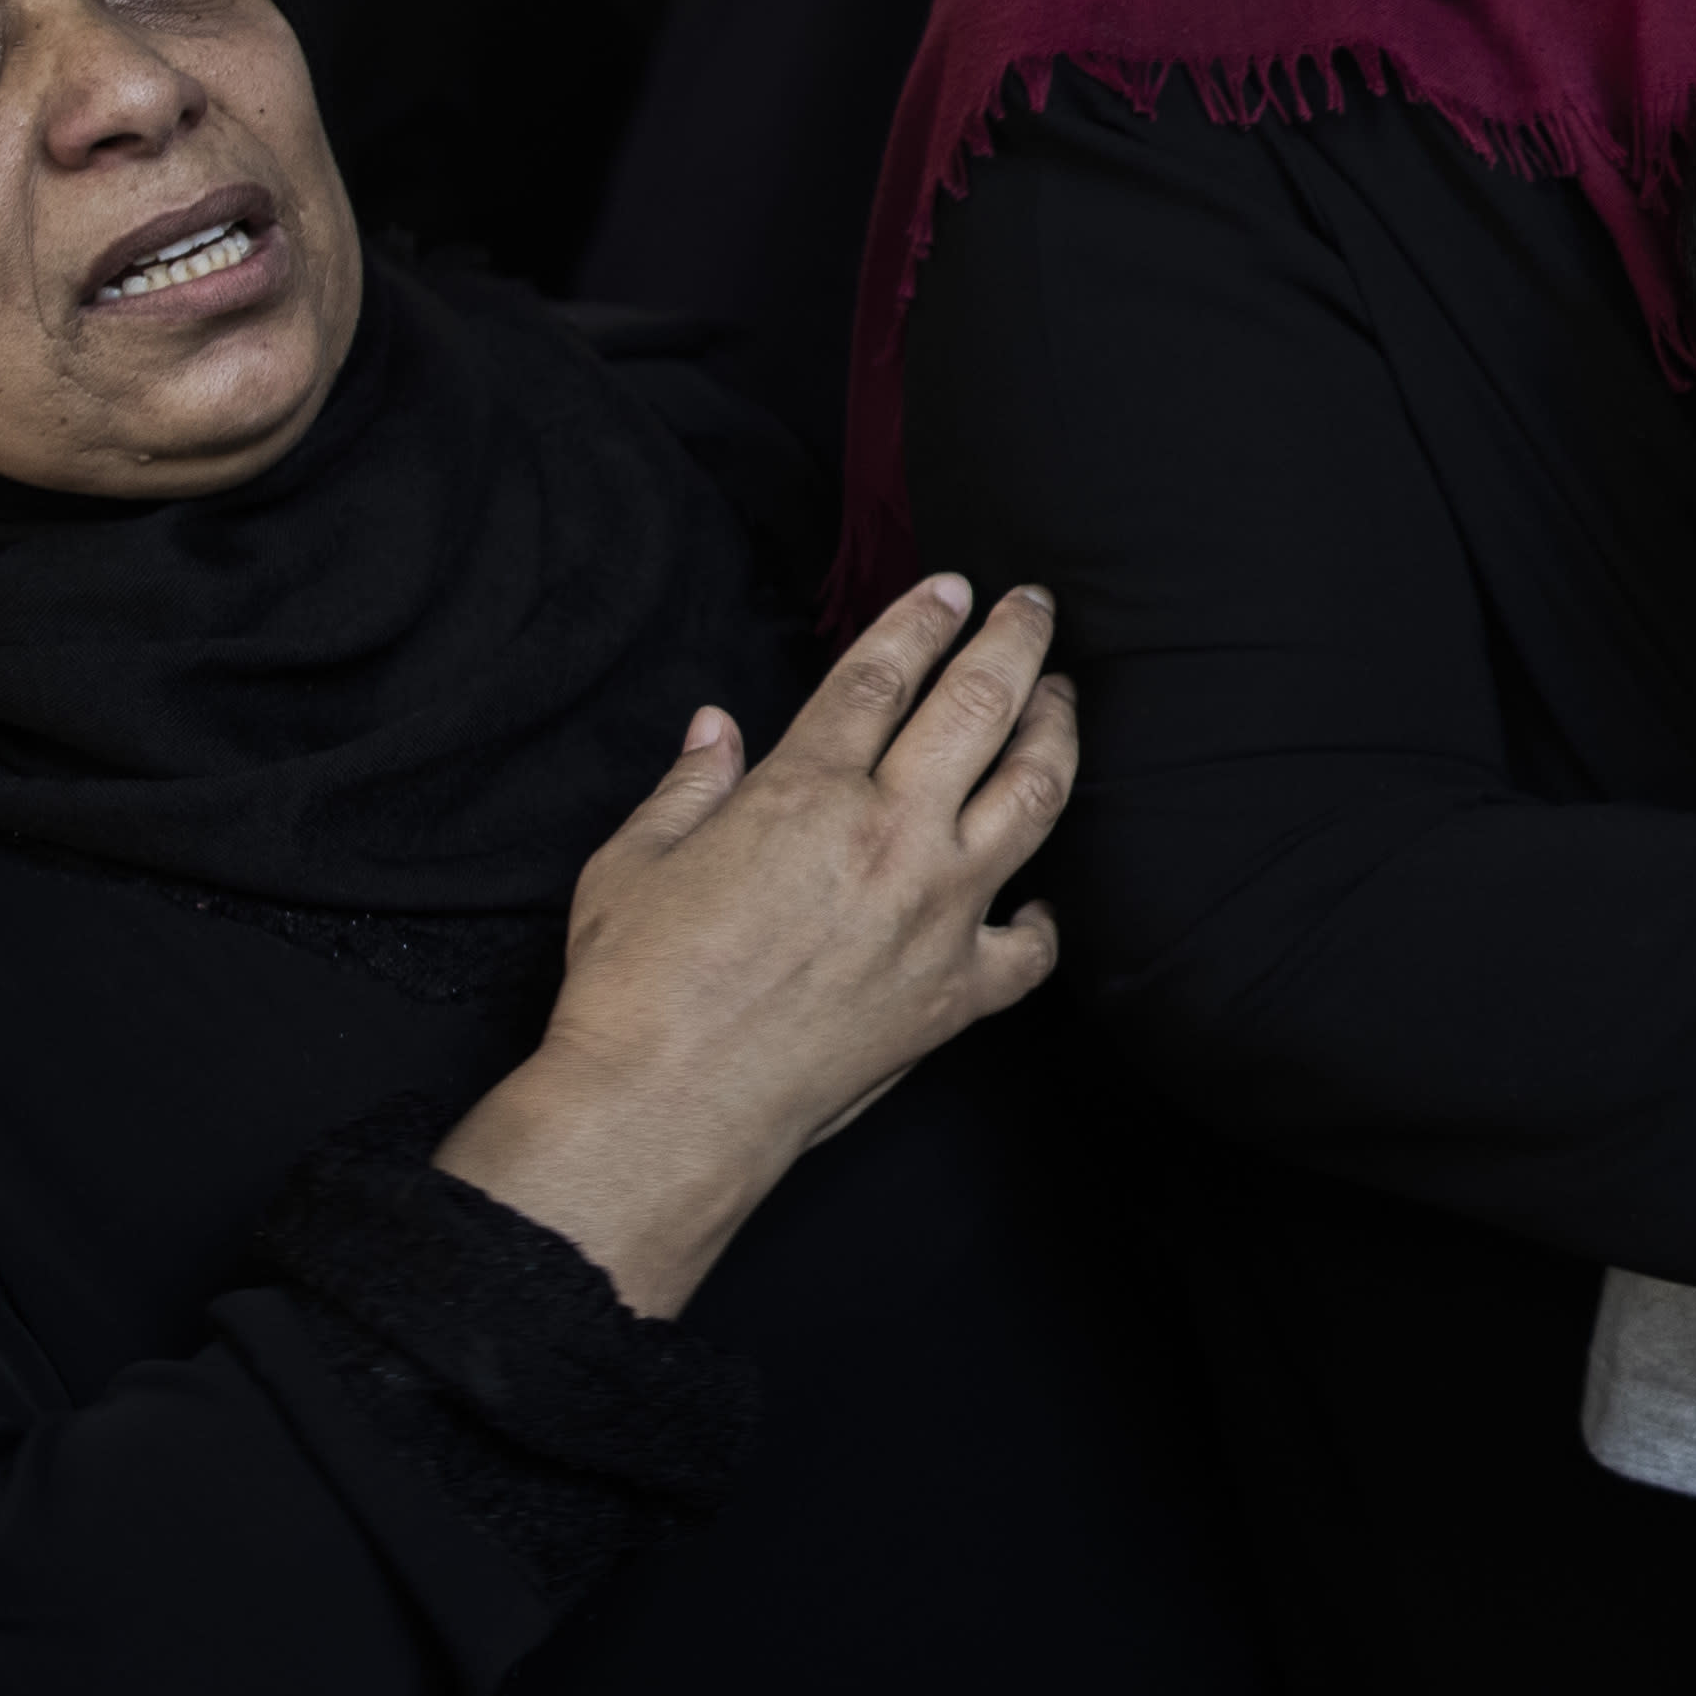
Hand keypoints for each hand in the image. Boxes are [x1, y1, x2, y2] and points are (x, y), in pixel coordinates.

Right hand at [438, 573, 1077, 1312]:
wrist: (664, 1107)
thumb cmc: (635, 986)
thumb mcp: (633, 860)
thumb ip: (687, 784)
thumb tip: (715, 726)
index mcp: (806, 792)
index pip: (885, 673)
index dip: (922, 619)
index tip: (954, 588)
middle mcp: (890, 838)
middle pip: (980, 707)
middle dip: (1016, 641)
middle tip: (1035, 607)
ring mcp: (937, 915)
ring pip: (1033, 798)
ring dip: (1057, 736)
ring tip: (1062, 701)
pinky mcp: (954, 995)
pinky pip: (1032, 949)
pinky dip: (1046, 919)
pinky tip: (1043, 900)